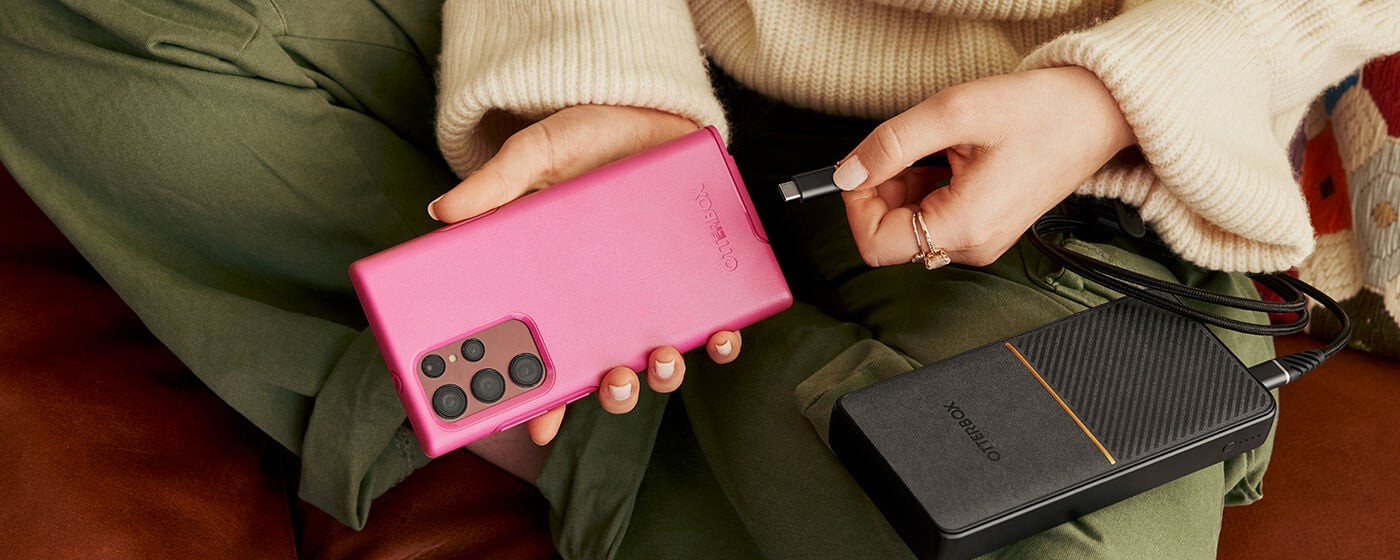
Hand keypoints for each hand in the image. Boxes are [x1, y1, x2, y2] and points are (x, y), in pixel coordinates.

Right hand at [428, 105, 742, 445]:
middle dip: (610, 393)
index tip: (535, 425)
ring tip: (658, 357)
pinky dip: (721, 339)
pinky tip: (720, 336)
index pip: (543, 356)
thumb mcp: (538, 153)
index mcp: (557, 288)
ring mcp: (654, 295)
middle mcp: (605, 303)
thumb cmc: (590, 136)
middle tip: (610, 383)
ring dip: (661, 374)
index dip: (538, 399)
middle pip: (605, 372)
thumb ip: (497, 183)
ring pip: (658, 360)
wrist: (653, 106)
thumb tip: (443, 213)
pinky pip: (714, 325)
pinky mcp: (698, 278)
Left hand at [833, 66, 1135, 266]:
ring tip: (939, 147)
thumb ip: (891, 145)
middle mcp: (973, 246)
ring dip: (905, 185)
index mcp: (965, 227)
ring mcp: (981, 240)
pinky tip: (950, 157)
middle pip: (891, 236)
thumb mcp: (954, 112)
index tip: (862, 167)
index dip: (856, 204)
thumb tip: (848, 172)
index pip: (875, 245)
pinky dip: (926, 186)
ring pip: (910, 225)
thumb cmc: (1041, 111)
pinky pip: (935, 217)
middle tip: (903, 146)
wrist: (1098, 113)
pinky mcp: (986, 228)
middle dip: (882, 190)